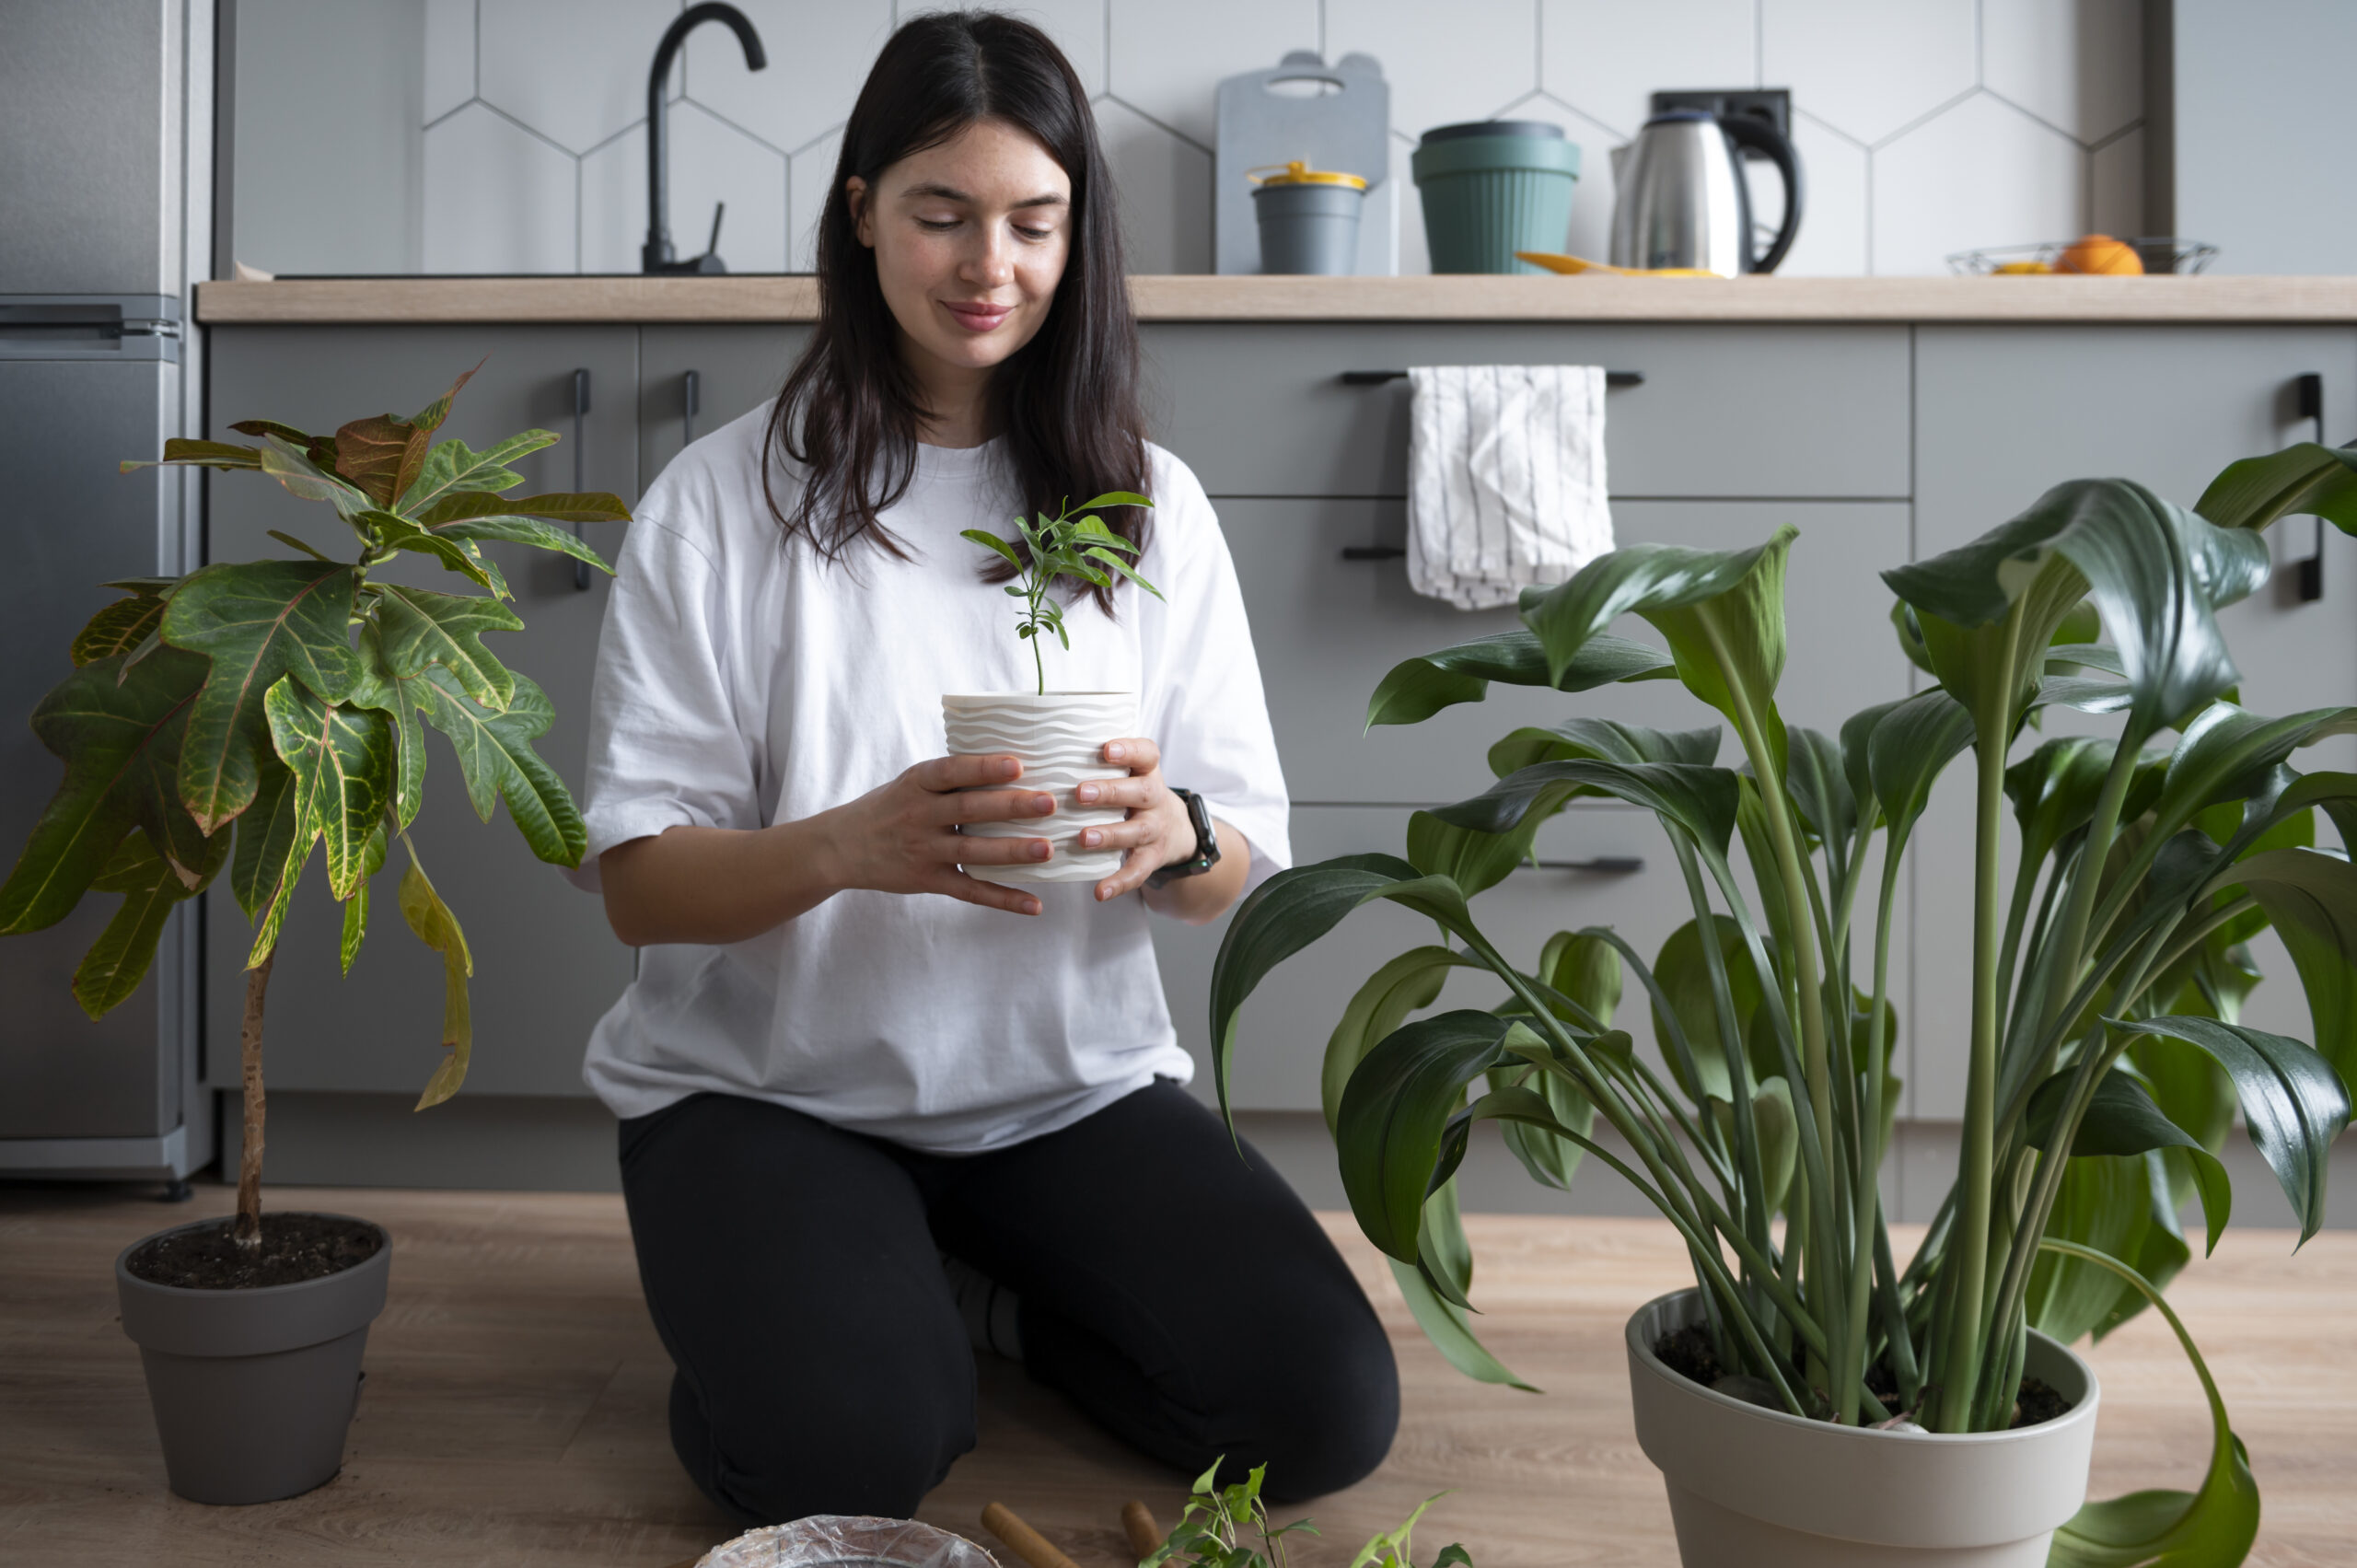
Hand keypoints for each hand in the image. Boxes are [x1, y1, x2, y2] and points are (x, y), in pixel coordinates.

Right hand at [821, 753, 1056, 915]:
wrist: (840, 847)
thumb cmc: (889, 807)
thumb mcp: (910, 782)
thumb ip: (950, 777)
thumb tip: (1011, 763)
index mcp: (916, 783)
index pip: (951, 772)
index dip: (983, 768)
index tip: (1017, 764)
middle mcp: (918, 816)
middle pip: (968, 810)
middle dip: (1010, 806)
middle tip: (1048, 803)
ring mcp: (923, 851)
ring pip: (972, 852)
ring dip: (1011, 852)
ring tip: (1047, 849)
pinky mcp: (927, 880)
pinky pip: (969, 891)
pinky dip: (1003, 899)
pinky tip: (1034, 904)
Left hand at [1075, 737, 1193, 901]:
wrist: (1176, 830)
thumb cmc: (1133, 793)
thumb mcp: (1128, 772)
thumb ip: (1096, 762)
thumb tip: (1039, 750)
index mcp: (1147, 772)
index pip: (1147, 753)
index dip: (1130, 750)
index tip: (1106, 749)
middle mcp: (1155, 798)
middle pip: (1142, 792)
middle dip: (1110, 792)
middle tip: (1080, 793)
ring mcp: (1156, 829)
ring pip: (1137, 831)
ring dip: (1111, 835)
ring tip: (1084, 838)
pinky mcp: (1153, 857)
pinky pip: (1138, 871)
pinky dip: (1119, 882)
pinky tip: (1099, 892)